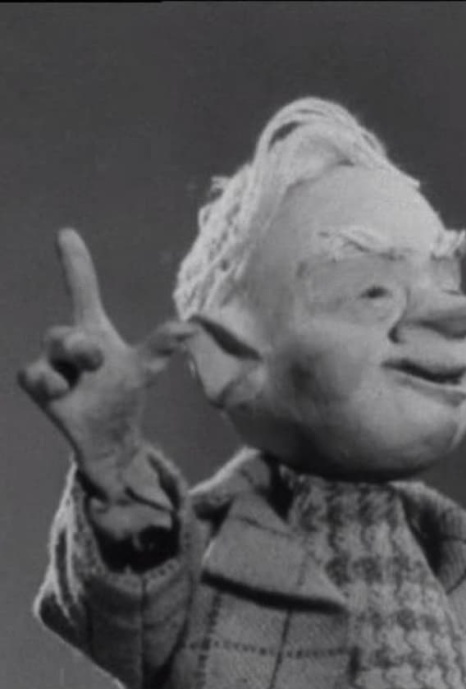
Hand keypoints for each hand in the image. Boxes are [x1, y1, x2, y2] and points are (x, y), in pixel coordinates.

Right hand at [17, 229, 194, 500]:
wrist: (110, 436)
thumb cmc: (124, 394)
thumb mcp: (145, 368)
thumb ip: (161, 345)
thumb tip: (189, 327)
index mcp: (94, 329)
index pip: (82, 289)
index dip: (75, 263)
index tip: (66, 233)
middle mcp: (70, 341)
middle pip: (66, 331)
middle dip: (80, 345)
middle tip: (97, 360)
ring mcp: (51, 362)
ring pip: (50, 347)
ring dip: (69, 361)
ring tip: (80, 380)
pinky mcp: (38, 384)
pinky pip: (33, 374)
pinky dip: (50, 381)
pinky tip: (62, 392)